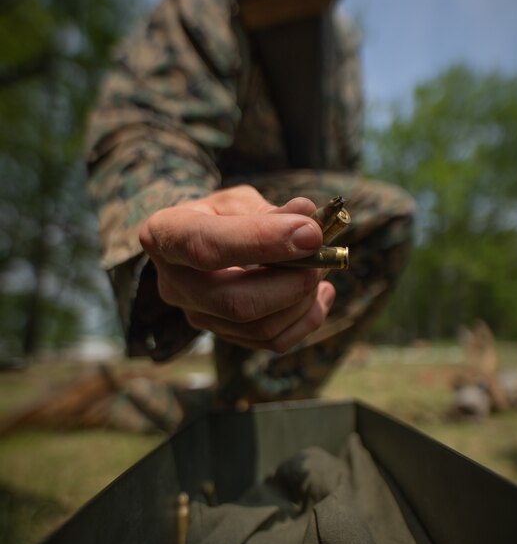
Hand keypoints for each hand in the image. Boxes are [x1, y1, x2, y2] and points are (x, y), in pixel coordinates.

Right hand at [139, 185, 335, 352]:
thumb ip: (270, 210)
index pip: (207, 246)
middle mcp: (174, 284)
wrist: (198, 246)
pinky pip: (271, 342)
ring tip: (321, 269)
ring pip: (258, 328)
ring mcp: (197, 316)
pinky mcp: (222, 335)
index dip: (263, 241)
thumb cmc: (218, 217)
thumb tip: (307, 215)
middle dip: (292, 283)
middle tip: (322, 258)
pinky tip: (319, 294)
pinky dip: (306, 320)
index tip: (310, 234)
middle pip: (235, 302)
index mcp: (166, 234)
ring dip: (303, 301)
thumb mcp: (236, 201)